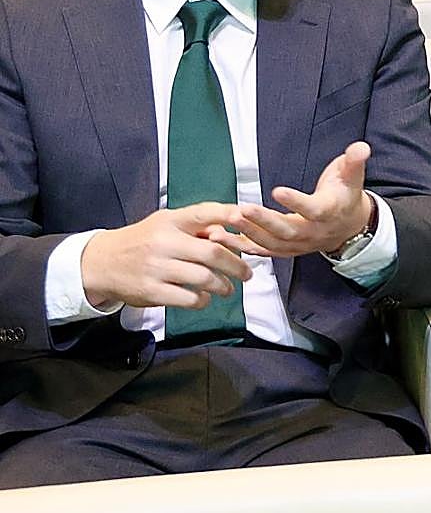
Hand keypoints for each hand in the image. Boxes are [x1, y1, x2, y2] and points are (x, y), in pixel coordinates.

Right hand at [80, 202, 249, 309]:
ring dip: (223, 285)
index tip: (248, 218)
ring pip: (204, 278)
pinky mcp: (151, 291)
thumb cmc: (143, 242)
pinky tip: (204, 298)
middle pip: (212, 252)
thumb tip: (232, 231)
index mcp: (169, 221)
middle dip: (236, 265)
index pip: (203, 212)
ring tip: (228, 288)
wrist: (101, 263)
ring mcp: (156, 267)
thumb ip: (197, 226)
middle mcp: (163, 241)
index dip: (228, 214)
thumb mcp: (165, 224)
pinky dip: (202, 300)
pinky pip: (188, 298)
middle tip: (247, 273)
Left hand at [221, 141, 373, 257]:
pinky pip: (265, 251)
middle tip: (242, 209)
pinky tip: (223, 238)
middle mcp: (313, 232)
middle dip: (263, 221)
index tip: (277, 190)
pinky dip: (243, 247)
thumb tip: (361, 147)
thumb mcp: (353, 176)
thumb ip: (354, 161)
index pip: (312, 209)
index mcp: (328, 212)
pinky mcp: (288, 249)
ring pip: (273, 243)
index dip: (296, 202)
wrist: (351, 225)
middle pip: (287, 231)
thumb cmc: (346, 195)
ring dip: (248, 234)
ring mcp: (300, 243)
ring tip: (228, 221)